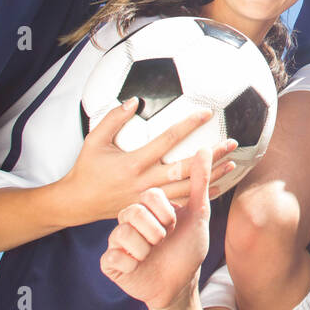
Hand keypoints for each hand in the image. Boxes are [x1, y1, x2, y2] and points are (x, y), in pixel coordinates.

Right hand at [60, 100, 237, 224]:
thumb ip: (112, 120)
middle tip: (231, 142)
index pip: (167, 140)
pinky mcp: (151, 209)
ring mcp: (149, 199)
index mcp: (133, 163)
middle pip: (185, 168)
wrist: (77, 204)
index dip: (187, 125)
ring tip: (232, 163)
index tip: (207, 113)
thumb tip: (134, 100)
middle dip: (210, 156)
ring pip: (187, 188)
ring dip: (211, 177)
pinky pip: (180, 203)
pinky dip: (200, 196)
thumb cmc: (86, 168)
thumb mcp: (93, 141)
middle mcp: (145, 182)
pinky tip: (219, 187)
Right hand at [101, 149, 211, 309]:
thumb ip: (200, 181)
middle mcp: (131, 221)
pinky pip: (114, 257)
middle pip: (133, 212)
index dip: (164, 212)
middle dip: (156, 230)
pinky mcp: (110, 261)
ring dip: (146, 248)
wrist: (180, 283)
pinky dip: (132, 263)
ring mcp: (119, 241)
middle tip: (163, 240)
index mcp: (148, 207)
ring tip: (151, 254)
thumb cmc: (187, 248)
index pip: (149, 195)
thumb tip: (204, 150)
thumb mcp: (198, 213)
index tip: (173, 225)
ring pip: (123, 234)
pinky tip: (138, 266)